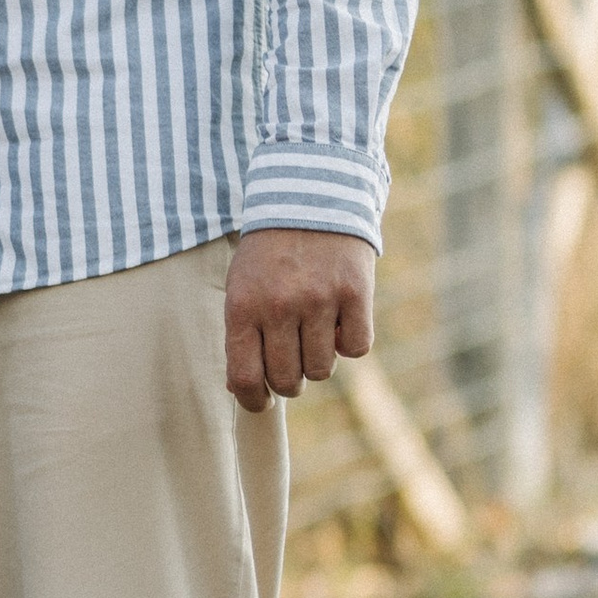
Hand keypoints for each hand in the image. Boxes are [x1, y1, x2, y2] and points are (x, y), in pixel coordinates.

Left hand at [224, 226, 374, 411]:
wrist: (310, 196)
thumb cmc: (270, 252)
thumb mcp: (242, 286)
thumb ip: (241, 335)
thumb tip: (243, 389)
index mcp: (242, 307)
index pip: (244, 378)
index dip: (253, 400)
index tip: (261, 401)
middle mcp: (279, 307)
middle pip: (286, 381)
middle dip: (288, 382)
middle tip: (291, 366)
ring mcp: (319, 300)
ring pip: (322, 370)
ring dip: (319, 361)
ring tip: (314, 334)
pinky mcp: (355, 293)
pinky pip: (356, 348)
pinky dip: (350, 343)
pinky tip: (340, 323)